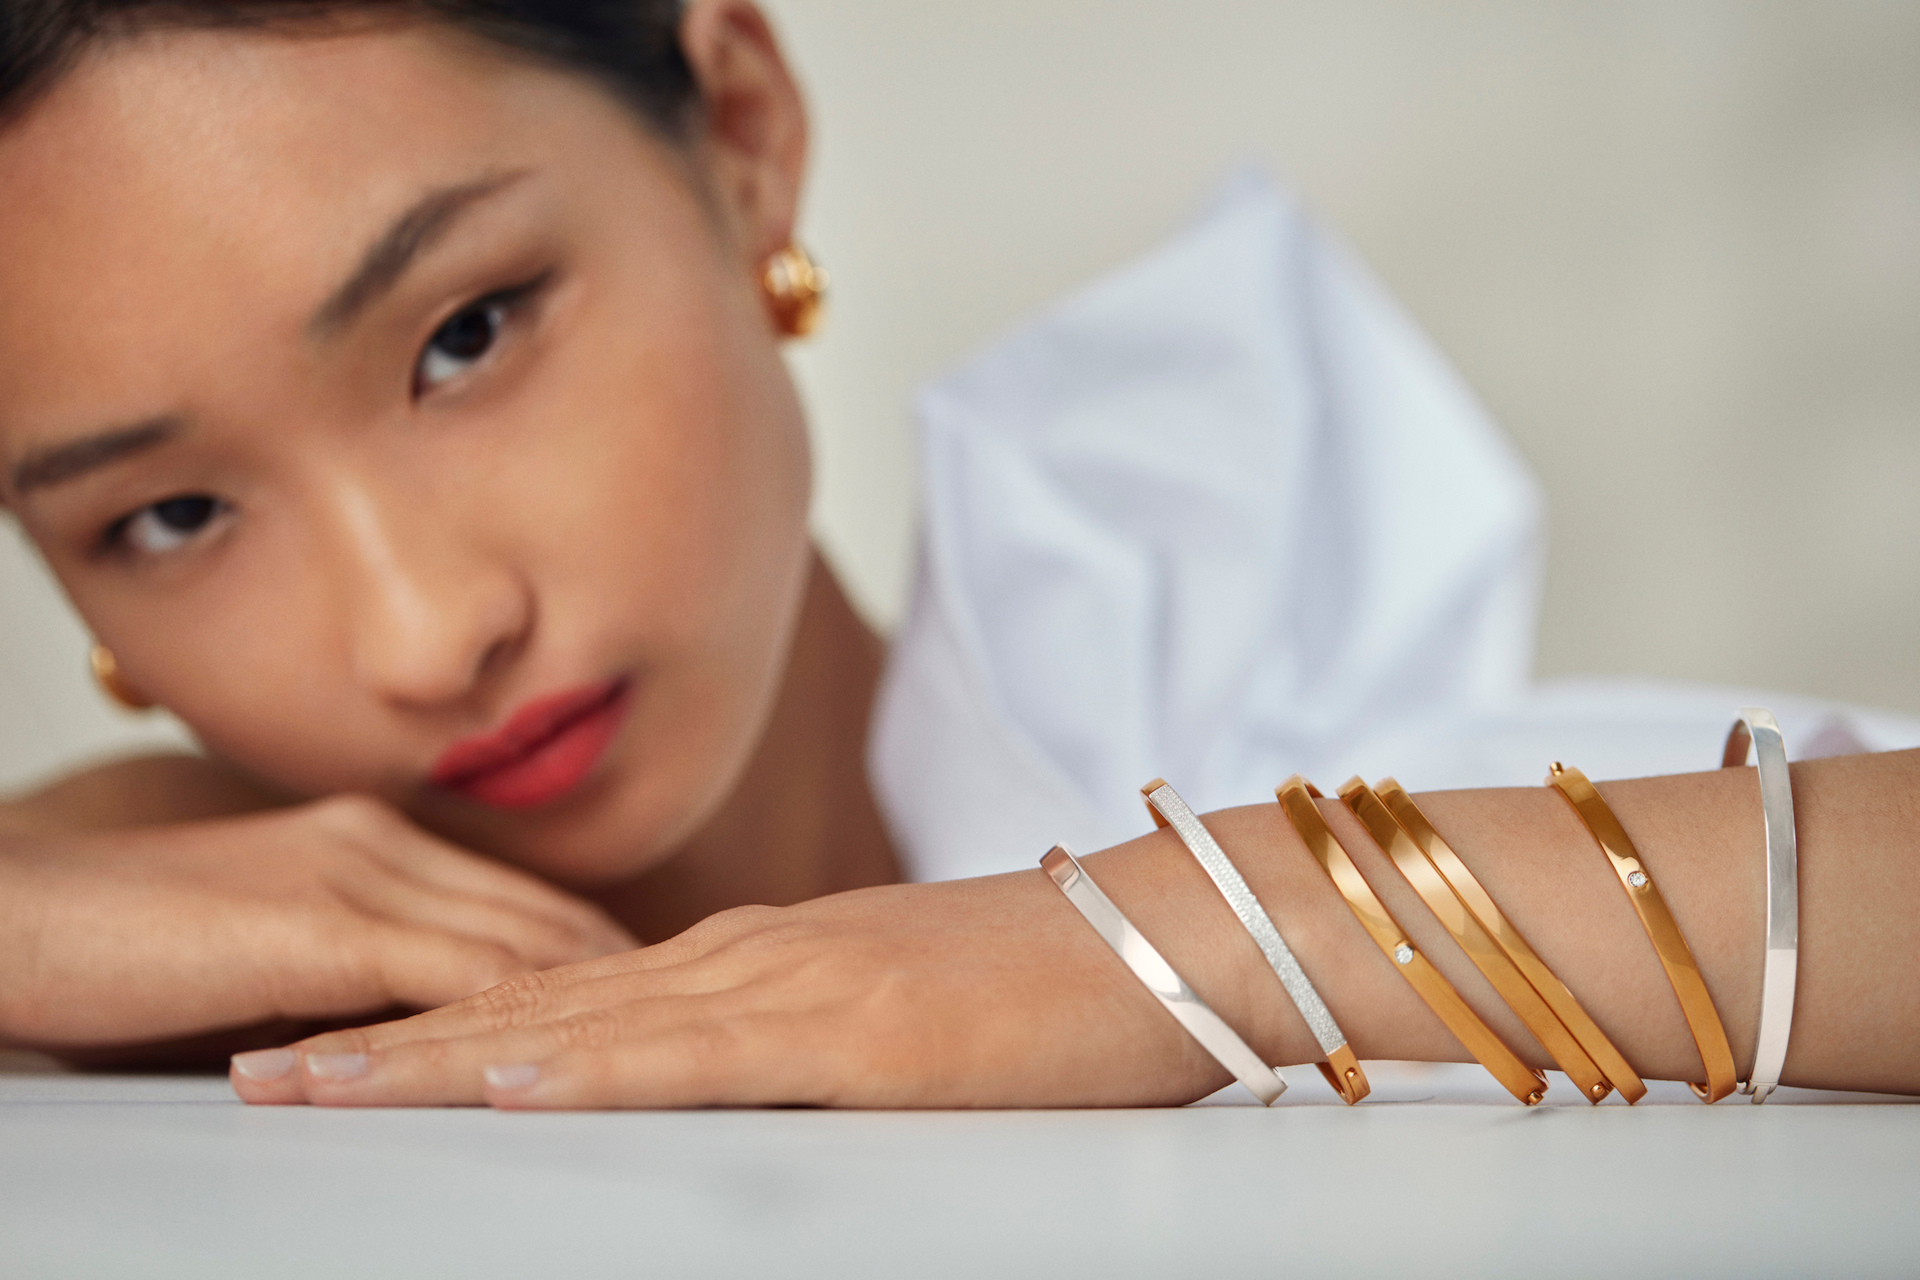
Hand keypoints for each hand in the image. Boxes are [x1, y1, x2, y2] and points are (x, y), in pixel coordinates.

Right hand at [0, 794, 636, 1053]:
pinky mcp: (321, 928)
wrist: (11, 908)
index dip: (600, 948)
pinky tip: (570, 1053)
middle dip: (630, 972)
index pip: (519, 902)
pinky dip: (516, 1016)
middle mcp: (384, 847)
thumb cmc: (117, 938)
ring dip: (599, 995)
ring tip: (674, 1038)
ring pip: (515, 945)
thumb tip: (397, 1025)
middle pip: (544, 919)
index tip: (668, 985)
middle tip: (707, 1013)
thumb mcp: (255, 941)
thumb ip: (336, 967)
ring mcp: (356, 878)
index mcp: (373, 842)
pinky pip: (445, 980)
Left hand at [231, 866, 1231, 1108]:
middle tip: (256, 1062)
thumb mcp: (896, 1022)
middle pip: (533, 1002)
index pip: (561, 995)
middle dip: (387, 1038)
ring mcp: (794, 982)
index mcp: (755, 959)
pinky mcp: (852, 1029)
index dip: (435, 1024)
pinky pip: (694, 1052)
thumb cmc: (1046, 987)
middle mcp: (749, 956)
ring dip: (435, 1052)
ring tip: (313, 1077)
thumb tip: (729, 1087)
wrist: (1167, 934)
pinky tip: (502, 1076)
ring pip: (577, 1020)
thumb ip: (800, 1045)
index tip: (330, 1047)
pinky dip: (585, 1063)